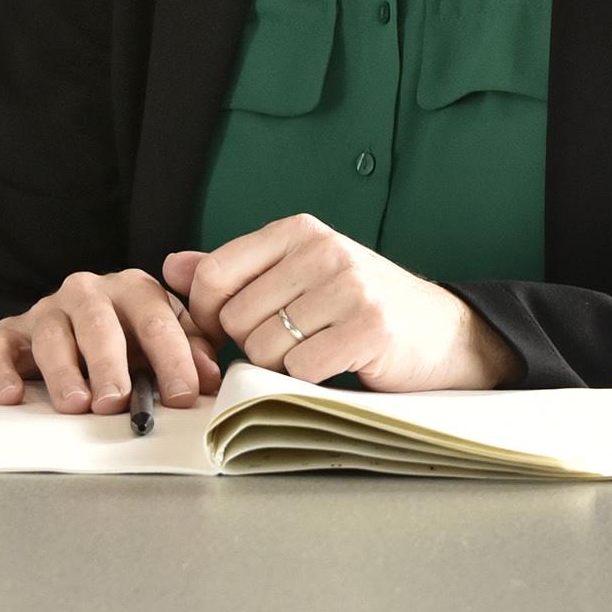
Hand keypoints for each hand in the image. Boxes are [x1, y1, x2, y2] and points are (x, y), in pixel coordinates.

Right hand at [0, 270, 224, 414]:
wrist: (75, 328)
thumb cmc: (130, 339)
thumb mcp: (165, 340)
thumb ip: (190, 352)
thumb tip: (210, 378)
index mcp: (133, 289)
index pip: (156, 320)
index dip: (172, 358)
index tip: (182, 395)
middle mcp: (87, 292)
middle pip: (98, 324)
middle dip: (109, 364)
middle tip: (116, 401)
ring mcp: (46, 310)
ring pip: (50, 335)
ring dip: (62, 371)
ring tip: (75, 405)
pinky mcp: (9, 332)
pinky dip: (0, 370)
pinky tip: (11, 396)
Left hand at [165, 216, 516, 393]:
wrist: (441, 333)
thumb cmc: (359, 307)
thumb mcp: (297, 275)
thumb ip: (235, 272)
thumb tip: (170, 267)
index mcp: (299, 230)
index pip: (215, 275)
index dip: (208, 316)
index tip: (227, 332)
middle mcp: (323, 249)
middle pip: (238, 318)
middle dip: (252, 345)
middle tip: (289, 346)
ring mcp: (349, 286)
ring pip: (266, 348)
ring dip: (281, 367)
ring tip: (313, 354)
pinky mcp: (369, 327)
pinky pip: (301, 369)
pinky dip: (309, 381)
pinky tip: (334, 367)